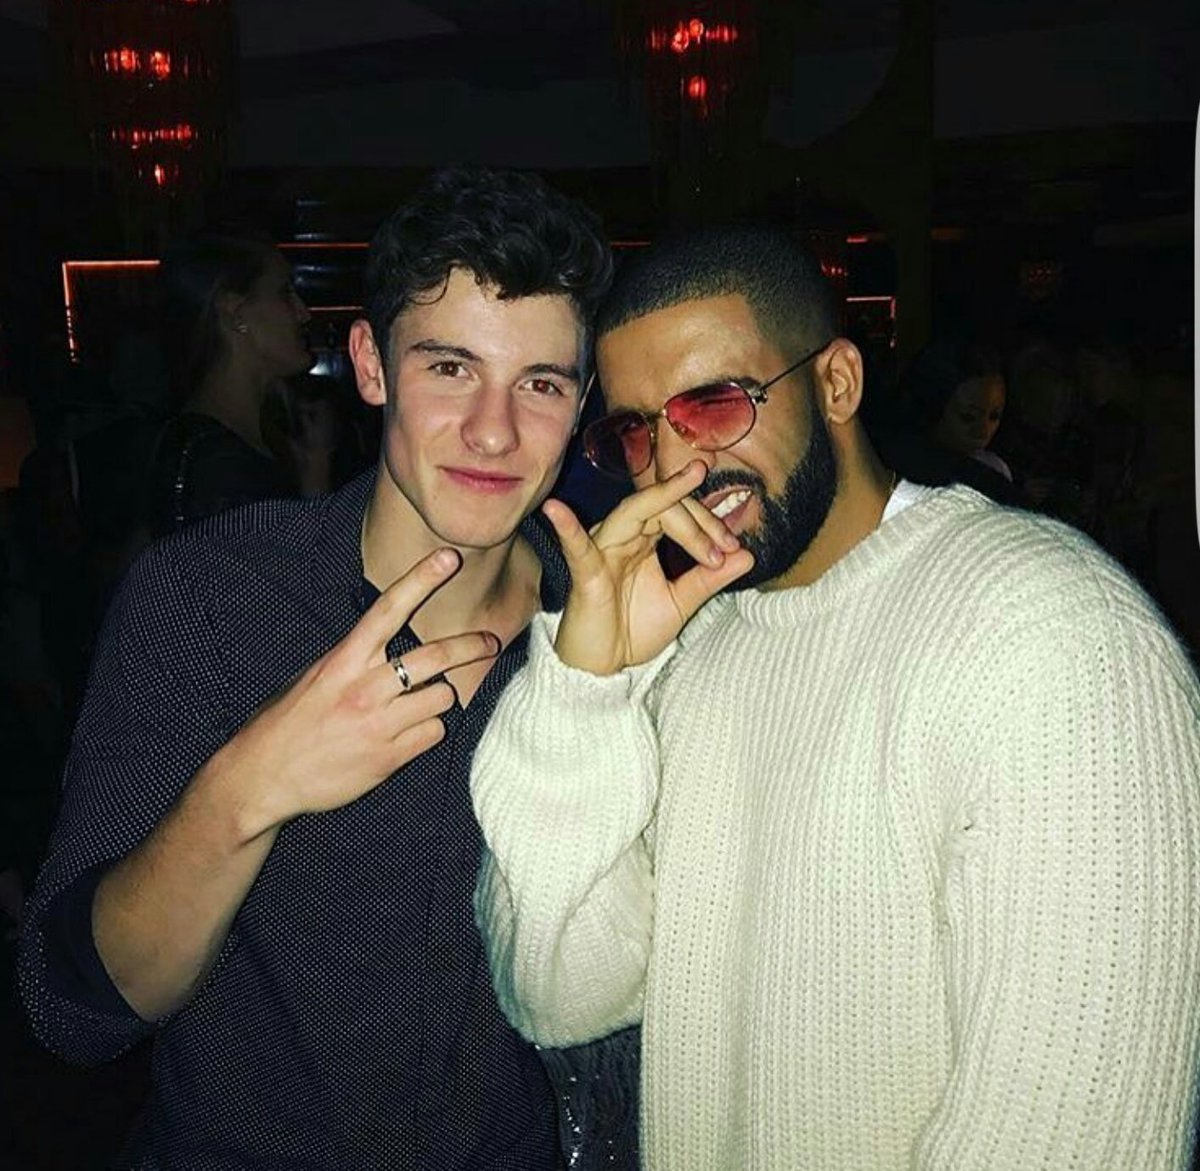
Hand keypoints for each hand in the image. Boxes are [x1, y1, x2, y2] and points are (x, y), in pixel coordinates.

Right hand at [217, 547, 499, 831]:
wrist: (262, 777)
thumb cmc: (288, 722)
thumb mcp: (316, 677)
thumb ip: (355, 660)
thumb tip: (391, 644)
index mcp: (344, 660)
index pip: (388, 608)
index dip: (421, 579)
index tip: (449, 557)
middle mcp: (365, 687)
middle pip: (435, 656)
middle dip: (471, 646)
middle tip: (491, 641)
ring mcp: (379, 723)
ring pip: (442, 697)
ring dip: (439, 698)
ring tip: (417, 706)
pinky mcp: (389, 757)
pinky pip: (434, 733)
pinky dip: (428, 731)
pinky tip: (407, 735)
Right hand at [544, 460, 753, 674]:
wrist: (605, 668)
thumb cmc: (634, 630)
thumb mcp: (682, 602)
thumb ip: (710, 578)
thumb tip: (747, 554)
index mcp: (644, 540)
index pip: (677, 512)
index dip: (707, 522)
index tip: (733, 547)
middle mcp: (622, 537)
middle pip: (660, 505)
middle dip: (697, 519)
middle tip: (724, 543)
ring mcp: (602, 551)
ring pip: (634, 512)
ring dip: (669, 503)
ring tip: (692, 480)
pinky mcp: (585, 575)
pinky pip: (576, 548)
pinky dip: (567, 527)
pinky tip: (557, 510)